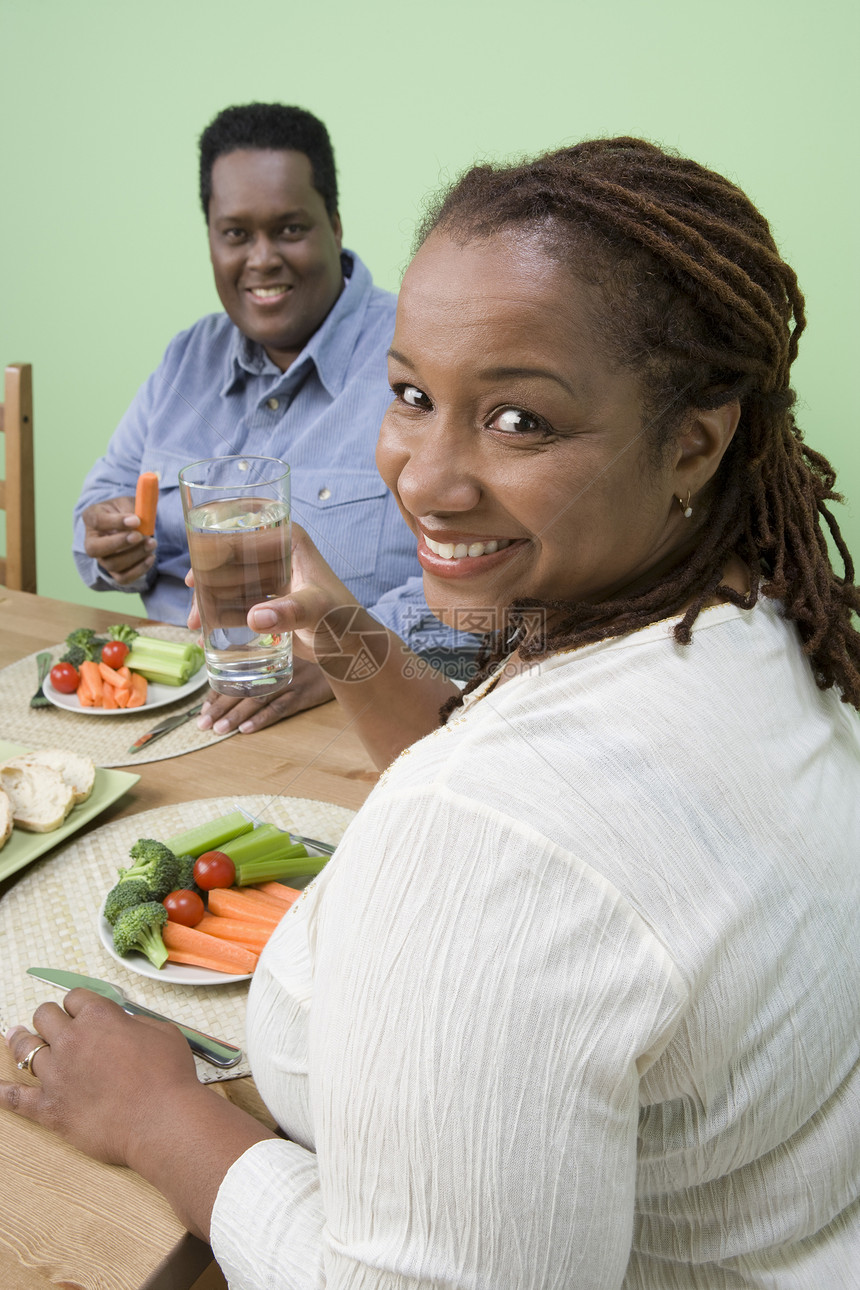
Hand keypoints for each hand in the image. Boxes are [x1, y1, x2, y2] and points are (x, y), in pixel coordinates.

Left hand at [1, 989, 201, 1167]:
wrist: (162, 1120)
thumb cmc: (168, 1077)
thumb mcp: (162, 1032)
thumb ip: (135, 1023)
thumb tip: (122, 1025)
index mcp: (98, 1017)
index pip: (74, 998)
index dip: (78, 1004)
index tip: (80, 1011)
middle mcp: (71, 1041)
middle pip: (44, 1016)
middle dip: (50, 1019)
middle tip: (55, 1027)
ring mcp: (56, 1075)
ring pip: (25, 1049)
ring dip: (24, 1043)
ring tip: (19, 1039)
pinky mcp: (49, 1108)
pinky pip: (15, 1098)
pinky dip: (3, 1092)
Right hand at [82, 497, 155, 583]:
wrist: (130, 524)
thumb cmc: (126, 511)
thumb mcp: (128, 502)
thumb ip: (131, 509)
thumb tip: (137, 523)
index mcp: (91, 517)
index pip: (97, 521)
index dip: (116, 522)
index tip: (136, 520)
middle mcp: (91, 540)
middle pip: (95, 549)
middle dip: (119, 543)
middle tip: (140, 536)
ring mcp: (101, 558)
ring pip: (112, 564)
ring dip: (135, 555)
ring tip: (152, 543)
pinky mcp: (114, 571)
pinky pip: (123, 578)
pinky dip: (139, 570)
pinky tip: (151, 557)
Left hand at [197, 654, 333, 733]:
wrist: (345, 648)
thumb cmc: (308, 647)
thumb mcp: (280, 643)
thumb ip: (249, 646)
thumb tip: (206, 643)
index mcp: (266, 652)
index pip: (235, 672)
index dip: (218, 689)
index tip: (203, 706)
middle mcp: (276, 665)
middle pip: (243, 688)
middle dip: (220, 706)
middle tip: (202, 724)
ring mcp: (291, 680)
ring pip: (259, 699)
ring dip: (237, 715)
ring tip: (219, 729)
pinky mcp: (306, 692)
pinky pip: (282, 707)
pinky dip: (264, 718)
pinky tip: (247, 729)